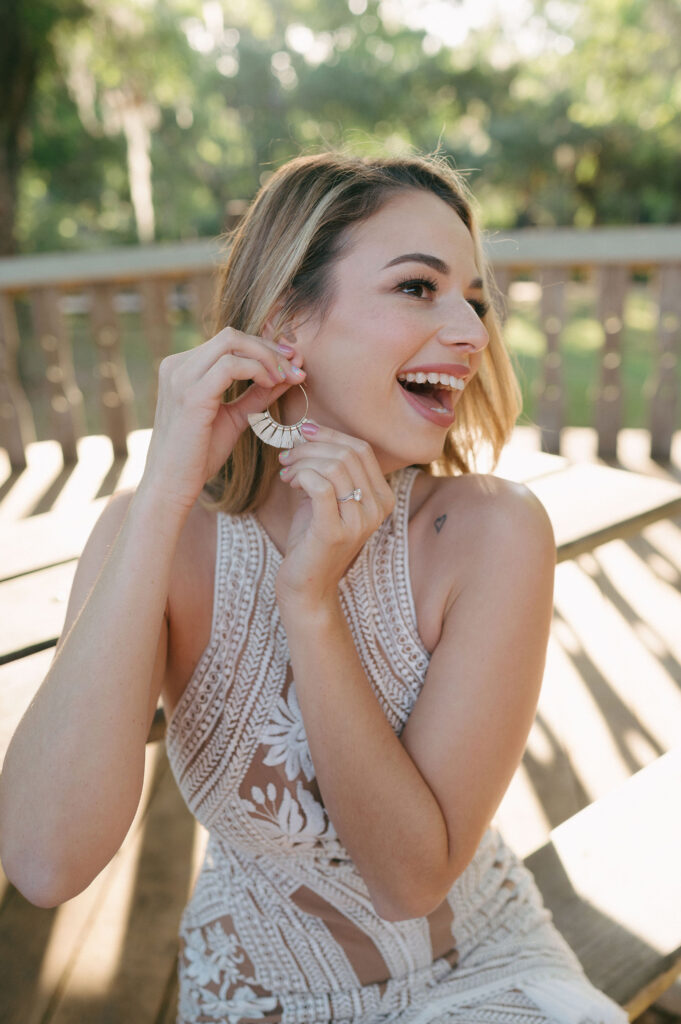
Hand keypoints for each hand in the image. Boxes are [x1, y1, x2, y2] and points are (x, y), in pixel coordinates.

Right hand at [141, 326, 304, 511]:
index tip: (292, 363)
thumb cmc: (198, 455)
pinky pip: (231, 365)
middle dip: (270, 348)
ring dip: (267, 357)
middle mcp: (177, 366)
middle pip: (232, 336)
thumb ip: (258, 395)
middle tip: (296, 367)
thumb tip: (290, 375)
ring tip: (286, 378)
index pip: (229, 342)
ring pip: (232, 343)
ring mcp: (180, 377)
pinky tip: (271, 385)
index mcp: (182, 368)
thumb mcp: (234, 418)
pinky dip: (258, 370)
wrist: (171, 485)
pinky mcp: (190, 394)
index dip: (264, 347)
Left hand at [275, 423, 394, 608]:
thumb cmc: (312, 539)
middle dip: (311, 446)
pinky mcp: (335, 532)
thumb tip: (309, 432)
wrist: (306, 586)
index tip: (303, 432)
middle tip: (287, 455)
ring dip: (302, 461)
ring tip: (286, 472)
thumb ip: (326, 468)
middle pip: (348, 453)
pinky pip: (321, 485)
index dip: (330, 434)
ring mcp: (359, 522)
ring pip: (334, 466)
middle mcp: (377, 509)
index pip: (361, 449)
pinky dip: (302, 475)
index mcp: (382, 497)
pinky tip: (290, 483)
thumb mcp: (326, 498)